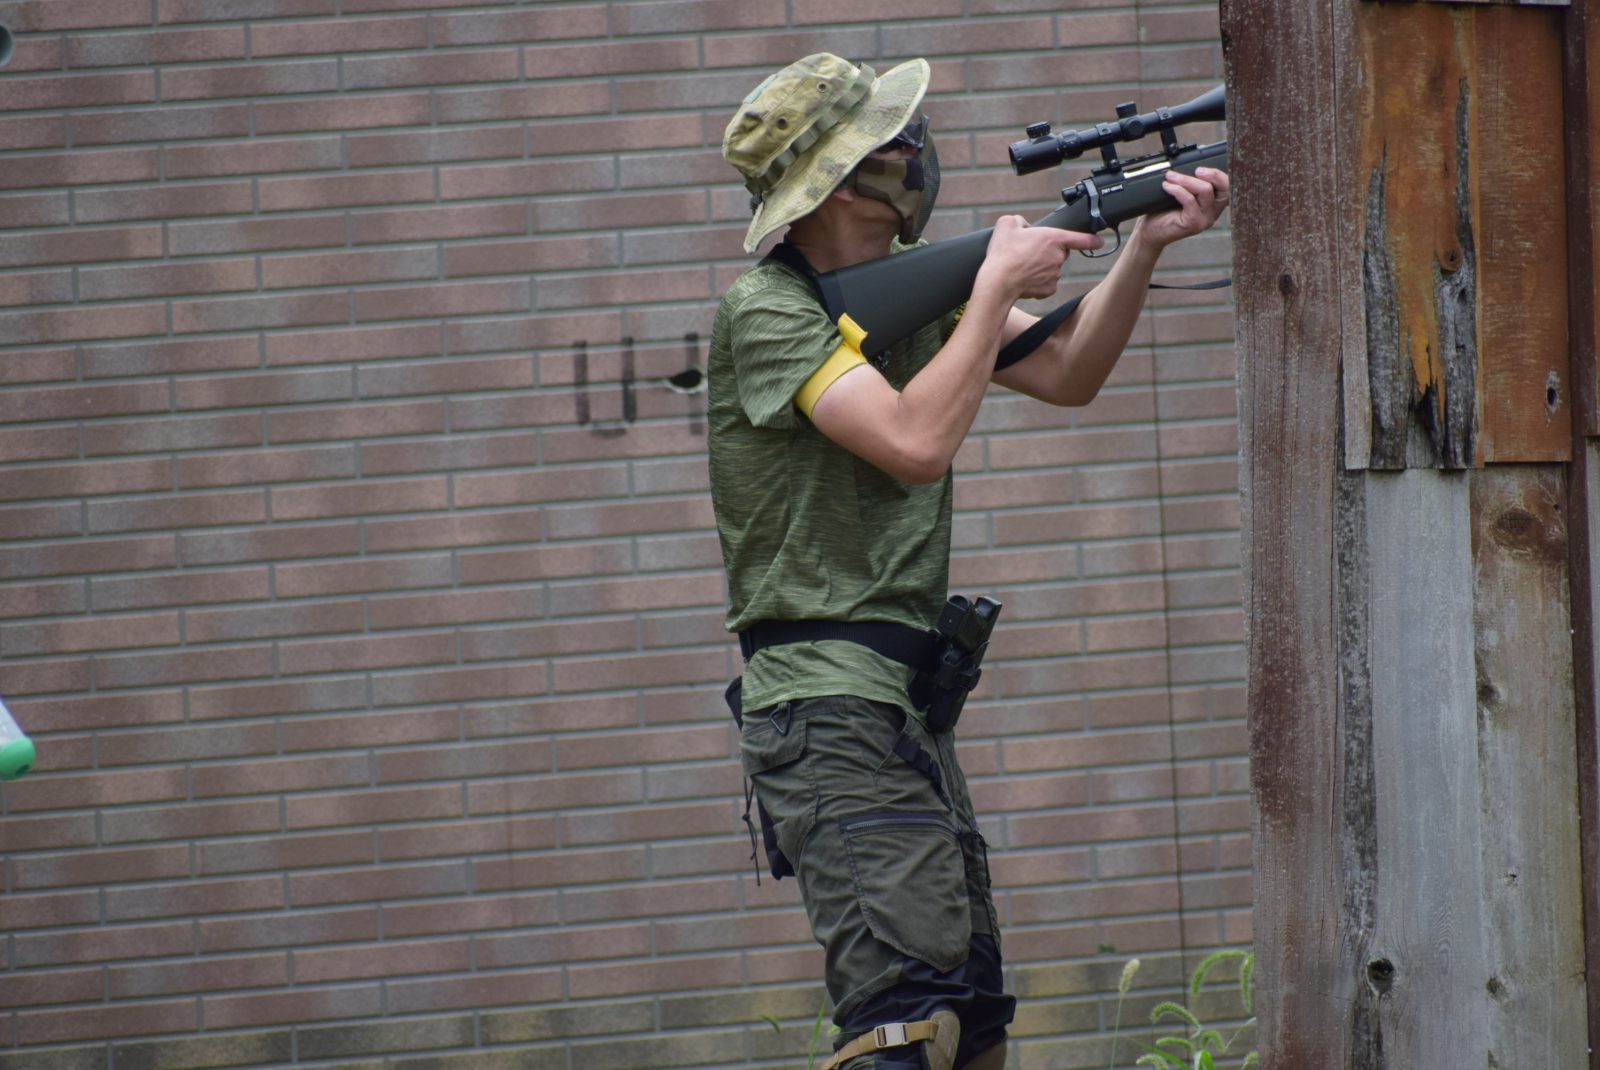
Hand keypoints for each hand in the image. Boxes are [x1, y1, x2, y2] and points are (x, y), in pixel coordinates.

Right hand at [980, 215, 1103, 300]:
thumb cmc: (1003, 253)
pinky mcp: (1049, 290)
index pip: (1082, 238)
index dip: (1093, 239)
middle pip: (1059, 252)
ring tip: (1021, 266)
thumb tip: (1023, 227)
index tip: (1099, 241)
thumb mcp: (1006, 224)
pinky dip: (1037, 281)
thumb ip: (1019, 220)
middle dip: (1047, 251)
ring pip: (1052, 268)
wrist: (998, 283)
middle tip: (1027, 252)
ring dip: (1041, 266)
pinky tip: (1023, 278)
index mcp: (1054, 239)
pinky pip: (1046, 283)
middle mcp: (1059, 258)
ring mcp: (1055, 275)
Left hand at [1135, 166, 1229, 249]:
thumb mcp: (1181, 192)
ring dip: (1186, 179)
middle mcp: (1213, 212)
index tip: (1202, 165)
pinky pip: (1190, 200)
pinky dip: (1177, 189)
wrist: (1151, 232)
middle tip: (1196, 169)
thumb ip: (1190, 181)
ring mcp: (1205, 219)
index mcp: (1213, 204)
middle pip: (1223, 187)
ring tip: (1170, 176)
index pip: (1228, 186)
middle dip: (1211, 173)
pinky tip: (1167, 186)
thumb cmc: (1164, 212)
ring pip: (1205, 191)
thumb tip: (1191, 161)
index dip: (1219, 174)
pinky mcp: (1194, 223)